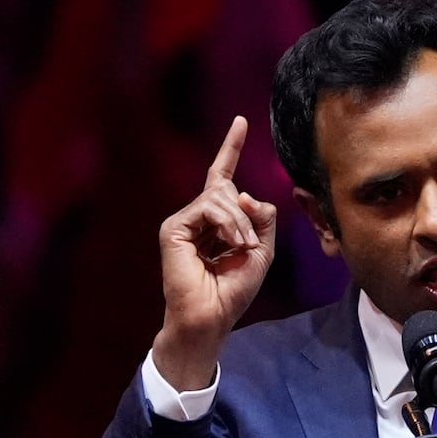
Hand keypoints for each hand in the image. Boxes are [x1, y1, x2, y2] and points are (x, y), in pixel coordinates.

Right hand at [153, 116, 277, 389]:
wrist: (211, 316)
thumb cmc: (233, 291)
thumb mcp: (261, 251)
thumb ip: (263, 220)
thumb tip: (249, 195)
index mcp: (216, 221)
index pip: (223, 177)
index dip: (231, 148)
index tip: (241, 121)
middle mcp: (197, 217)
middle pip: (226, 187)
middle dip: (245, 212)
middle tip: (249, 243)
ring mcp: (183, 221)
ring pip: (220, 196)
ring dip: (239, 221)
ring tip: (242, 247)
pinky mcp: (173, 227)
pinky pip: (208, 206)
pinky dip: (227, 223)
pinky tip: (231, 243)